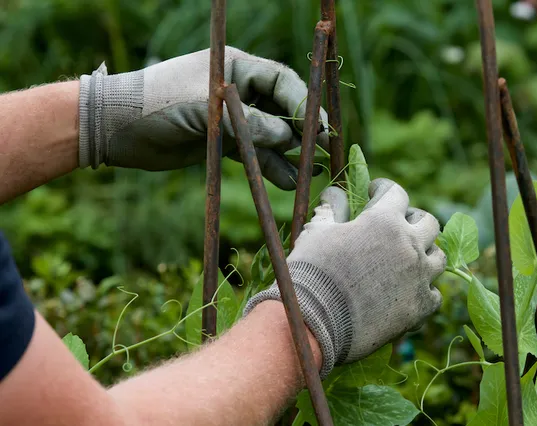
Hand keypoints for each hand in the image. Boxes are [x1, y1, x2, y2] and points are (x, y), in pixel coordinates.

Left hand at [78, 47, 328, 189]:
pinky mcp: (223, 142)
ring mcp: (232, 118)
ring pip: (271, 136)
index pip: (281, 83)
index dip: (304, 104)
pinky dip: (269, 167)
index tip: (321, 128)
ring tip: (309, 174)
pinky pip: (254, 154)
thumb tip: (287, 138)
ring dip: (290, 155)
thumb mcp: (202, 110)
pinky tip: (287, 182)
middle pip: (281, 110)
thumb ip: (246, 123)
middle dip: (302, 132)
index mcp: (235, 69)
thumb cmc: (156, 105)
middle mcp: (239, 92)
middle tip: (323, 152)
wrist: (116, 129)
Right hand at [244, 178, 445, 376]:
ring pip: (438, 256)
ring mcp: (419, 277)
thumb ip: (332, 209)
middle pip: (428, 222)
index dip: (383, 189)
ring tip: (408, 258)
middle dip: (412, 219)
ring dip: (425, 253)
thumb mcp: (317, 232)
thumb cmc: (312, 271)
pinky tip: (409, 290)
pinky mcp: (420, 307)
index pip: (396, 193)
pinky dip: (424, 289)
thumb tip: (334, 192)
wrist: (314, 321)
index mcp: (384, 221)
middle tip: (398, 224)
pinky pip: (434, 293)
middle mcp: (409, 245)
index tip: (374, 192)